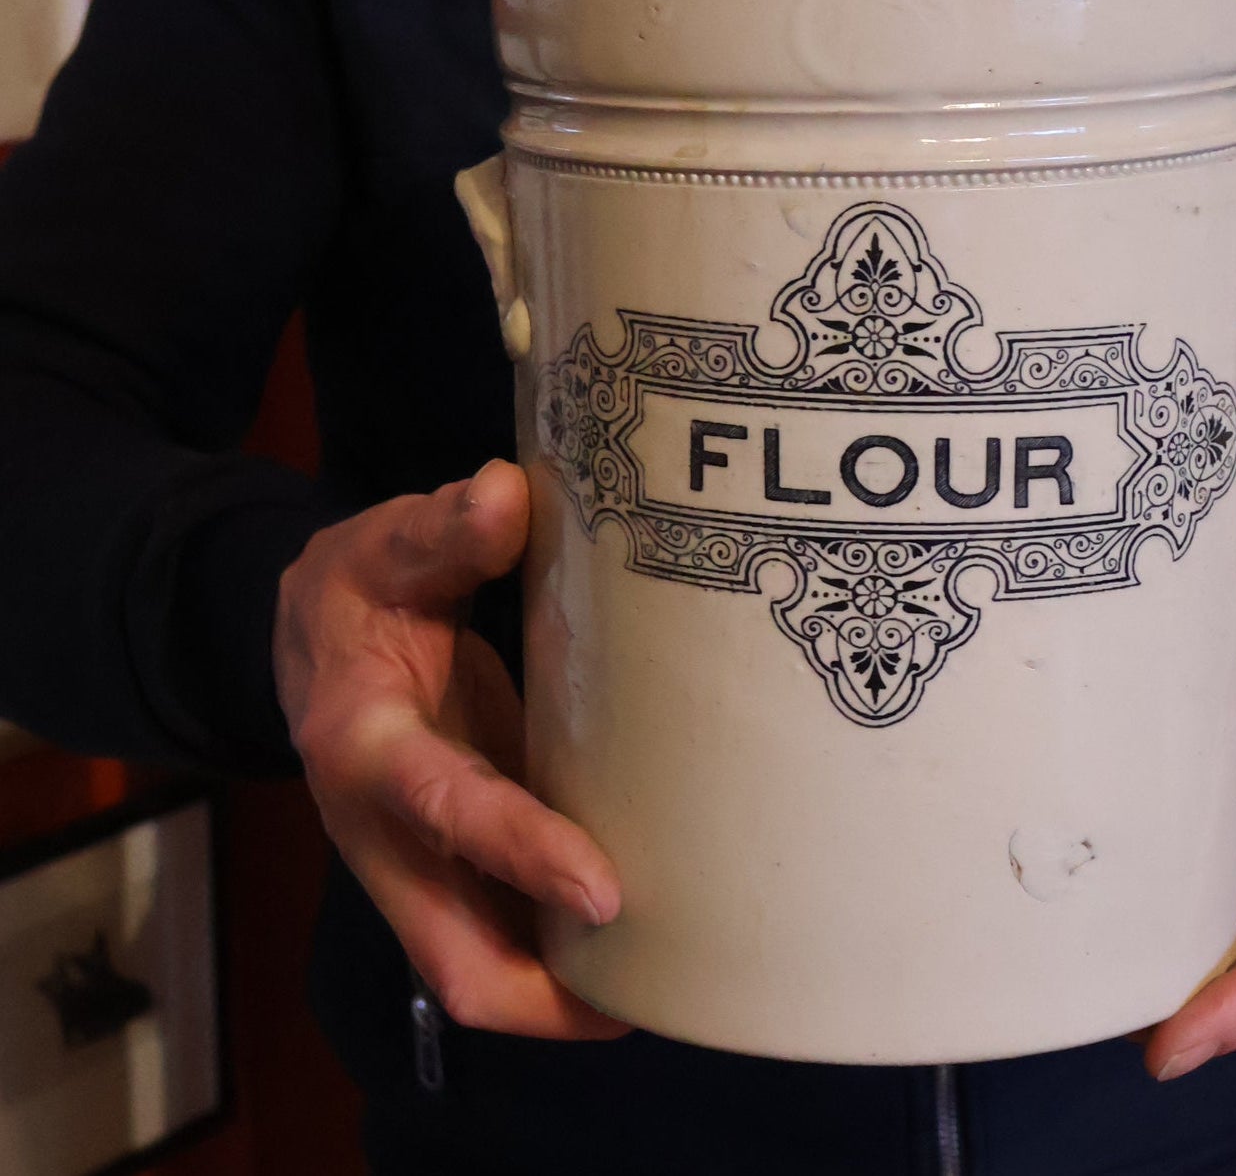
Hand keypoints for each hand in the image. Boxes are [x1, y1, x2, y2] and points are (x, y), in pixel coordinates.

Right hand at [275, 460, 626, 1038]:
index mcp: (364, 747)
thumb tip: (506, 496)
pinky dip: (566, 956)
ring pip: (480, 967)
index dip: (519, 851)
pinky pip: (506, 934)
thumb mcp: (388, 544)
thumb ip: (443, 528)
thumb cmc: (361, 588)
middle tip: (653, 994)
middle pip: (451, 957)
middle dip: (545, 993)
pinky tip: (649, 949)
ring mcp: (420, 863)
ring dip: (565, 993)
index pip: (445, 811)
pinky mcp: (454, 864)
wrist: (308, 634)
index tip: (606, 889)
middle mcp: (384, 831)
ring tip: (672, 987)